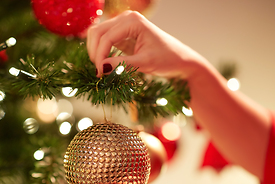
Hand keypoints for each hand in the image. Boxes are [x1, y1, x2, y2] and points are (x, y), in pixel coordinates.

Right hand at [87, 10, 204, 77]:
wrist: (180, 60)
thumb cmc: (167, 60)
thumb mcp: (145, 63)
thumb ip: (122, 64)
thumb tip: (101, 68)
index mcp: (133, 21)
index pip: (106, 37)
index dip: (100, 56)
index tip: (100, 74)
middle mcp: (126, 18)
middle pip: (97, 32)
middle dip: (95, 53)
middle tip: (99, 73)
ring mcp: (123, 25)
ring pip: (97, 35)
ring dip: (95, 51)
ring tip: (101, 69)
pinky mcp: (122, 34)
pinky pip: (104, 39)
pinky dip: (100, 51)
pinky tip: (104, 64)